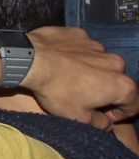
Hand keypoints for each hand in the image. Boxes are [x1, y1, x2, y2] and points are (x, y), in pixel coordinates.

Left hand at [23, 27, 138, 128]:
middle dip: (104, 91)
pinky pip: (82, 48)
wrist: (30, 60)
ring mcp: (97, 45)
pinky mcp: (79, 34)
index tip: (103, 116)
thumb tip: (105, 124)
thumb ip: (99, 124)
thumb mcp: (79, 117)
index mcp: (122, 85)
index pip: (133, 104)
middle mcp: (115, 62)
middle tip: (81, 98)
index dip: (119, 114)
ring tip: (67, 78)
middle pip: (116, 81)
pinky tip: (58, 62)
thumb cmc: (57, 91)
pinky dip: (74, 55)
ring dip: (90, 71)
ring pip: (99, 63)